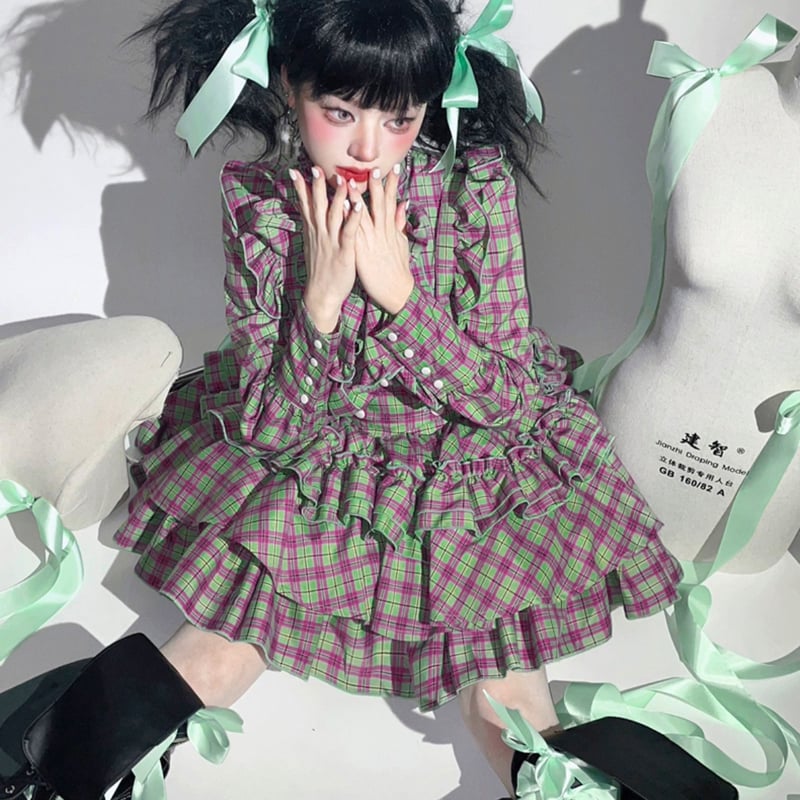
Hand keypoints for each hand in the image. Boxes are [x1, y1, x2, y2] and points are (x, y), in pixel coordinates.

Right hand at [291, 165, 361, 332]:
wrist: (322, 294)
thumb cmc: (322, 270)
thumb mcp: (314, 245)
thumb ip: (313, 227)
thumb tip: (309, 213)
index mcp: (313, 231)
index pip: (306, 205)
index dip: (301, 188)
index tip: (296, 170)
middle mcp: (320, 233)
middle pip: (318, 205)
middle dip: (317, 186)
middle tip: (315, 167)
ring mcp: (331, 241)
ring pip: (335, 214)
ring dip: (338, 196)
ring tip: (342, 179)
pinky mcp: (344, 251)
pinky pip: (349, 231)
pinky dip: (354, 217)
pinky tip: (359, 205)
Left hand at [350, 165, 414, 314]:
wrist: (396, 292)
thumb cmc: (397, 270)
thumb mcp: (401, 244)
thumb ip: (400, 222)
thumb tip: (403, 204)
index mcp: (391, 230)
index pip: (392, 202)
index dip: (393, 185)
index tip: (393, 168)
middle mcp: (382, 233)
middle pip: (380, 205)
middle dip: (377, 186)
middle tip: (373, 168)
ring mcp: (371, 242)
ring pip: (364, 216)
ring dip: (357, 198)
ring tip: (351, 181)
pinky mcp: (361, 252)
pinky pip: (352, 232)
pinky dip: (348, 218)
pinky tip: (341, 207)